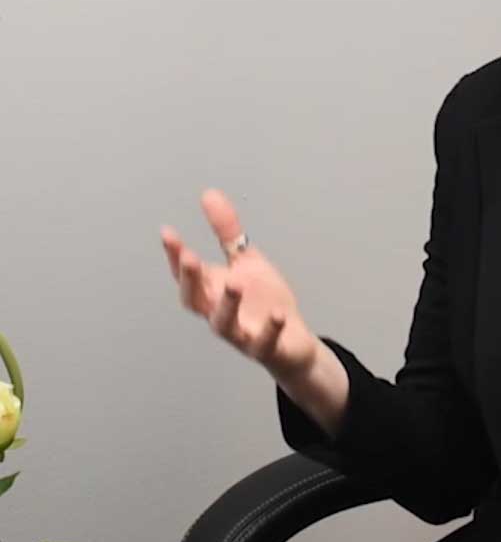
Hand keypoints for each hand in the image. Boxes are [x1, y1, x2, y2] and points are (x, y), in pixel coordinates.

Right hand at [161, 188, 318, 383]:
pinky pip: (263, 341)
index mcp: (212, 291)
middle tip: (189, 256)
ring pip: (223, 324)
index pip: (187, 273)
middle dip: (190, 279)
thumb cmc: (262, 301)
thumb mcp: (246, 261)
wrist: (291, 340)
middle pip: (195, 300)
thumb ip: (228, 231)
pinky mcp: (264, 346)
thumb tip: (208, 194)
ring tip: (234, 283)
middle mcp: (219, 313)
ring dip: (227, 304)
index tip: (168, 232)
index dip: (175, 256)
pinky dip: (269, 328)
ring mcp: (240, 333)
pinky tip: (277, 313)